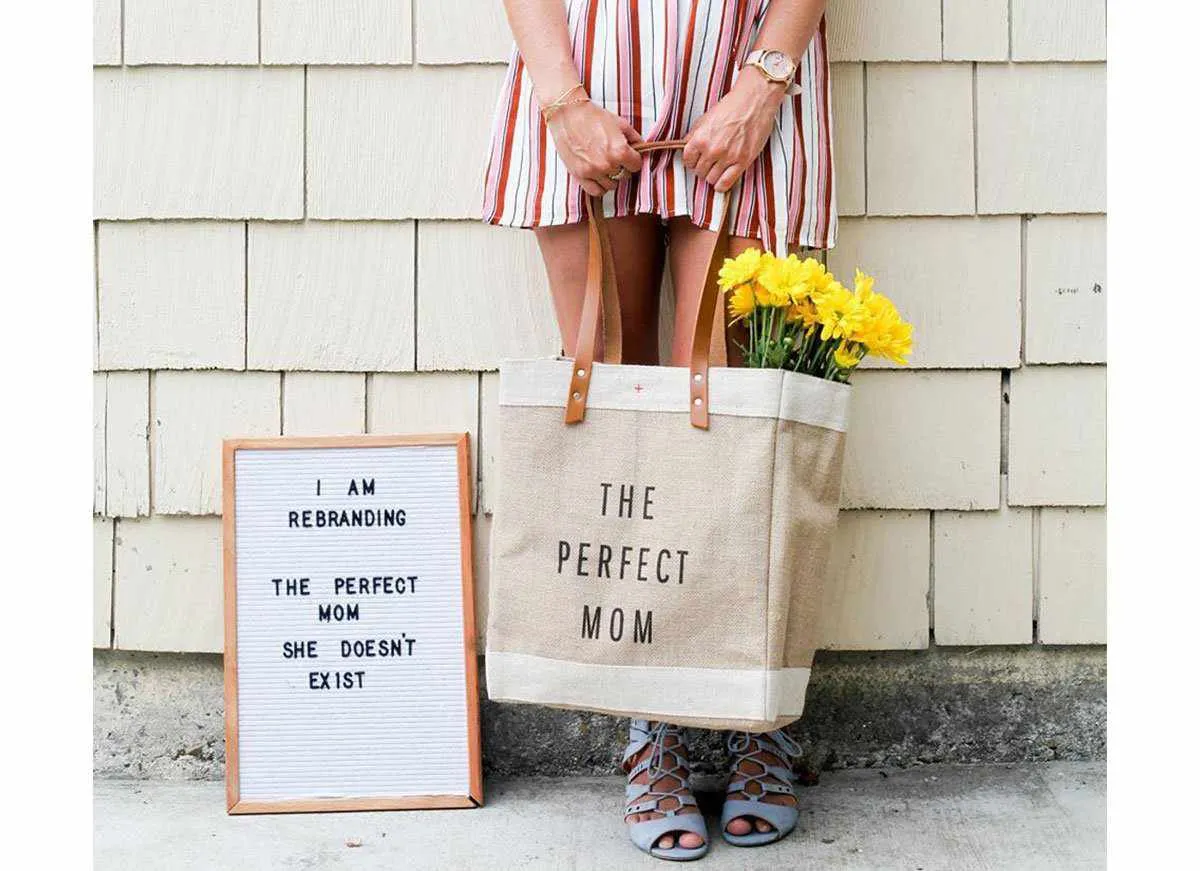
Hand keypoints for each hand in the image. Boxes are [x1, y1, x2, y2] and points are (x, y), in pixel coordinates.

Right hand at [546, 100, 642, 196]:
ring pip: (611, 185)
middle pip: (624, 176)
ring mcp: (593, 171)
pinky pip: (596, 191)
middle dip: (622, 168)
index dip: (633, 160)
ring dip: (610, 177)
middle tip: (614, 158)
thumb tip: (642, 148)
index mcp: (620, 151)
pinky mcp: (580, 175)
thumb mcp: (619, 122)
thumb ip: (634, 137)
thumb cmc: (593, 116)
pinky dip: (599, 186)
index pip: (636, 166)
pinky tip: (598, 177)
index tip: (628, 156)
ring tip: (604, 166)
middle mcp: (608, 164)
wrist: (567, 114)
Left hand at [682, 72, 786, 191]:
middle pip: (699, 172)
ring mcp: (727, 157)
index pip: (687, 161)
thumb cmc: (732, 107)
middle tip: (709, 163)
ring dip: (712, 176)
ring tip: (718, 168)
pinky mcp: (742, 161)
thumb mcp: (706, 118)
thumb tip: (686, 147)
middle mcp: (712, 149)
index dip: (691, 161)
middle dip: (702, 168)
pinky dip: (721, 185)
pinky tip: (722, 181)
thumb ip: (694, 135)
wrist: (754, 101)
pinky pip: (725, 184)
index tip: (696, 160)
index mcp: (700, 138)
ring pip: (711, 179)